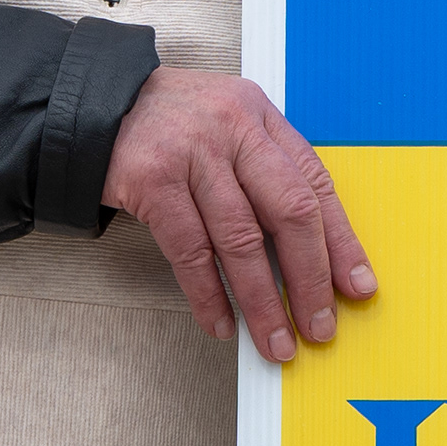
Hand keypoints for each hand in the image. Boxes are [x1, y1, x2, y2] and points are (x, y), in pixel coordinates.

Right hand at [100, 66, 374, 358]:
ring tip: (276, 339)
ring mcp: (192, 153)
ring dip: (263, 300)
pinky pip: (190, 251)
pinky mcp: (152, 180)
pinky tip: (222, 323)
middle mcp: (233, 129)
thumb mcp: (226, 125)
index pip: (315, 183)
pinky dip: (209, 295)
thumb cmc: (165, 124)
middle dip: (310, 278)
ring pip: (241, 240)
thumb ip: (264, 170)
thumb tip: (307, 250)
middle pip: (289, 211)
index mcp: (260, 116)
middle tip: (319, 324)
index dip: (340, 240)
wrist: (90, 106)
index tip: (356, 285)